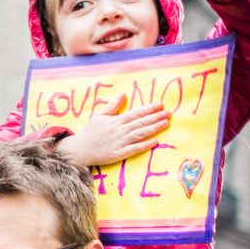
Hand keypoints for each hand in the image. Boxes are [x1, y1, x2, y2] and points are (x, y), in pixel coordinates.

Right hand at [55, 94, 170, 165]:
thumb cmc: (90, 133)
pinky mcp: (118, 154)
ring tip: (166, 123)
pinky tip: (156, 141)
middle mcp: (119, 130)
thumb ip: (113, 106)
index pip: (135, 113)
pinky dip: (145, 145)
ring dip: (154, 128)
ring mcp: (119, 142)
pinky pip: (134, 149)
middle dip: (156, 117)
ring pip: (140, 134)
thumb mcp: (100, 116)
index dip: (149, 109)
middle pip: (140, 122)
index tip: (160, 105)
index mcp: (116, 120)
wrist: (80, 150)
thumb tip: (123, 94)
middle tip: (169, 113)